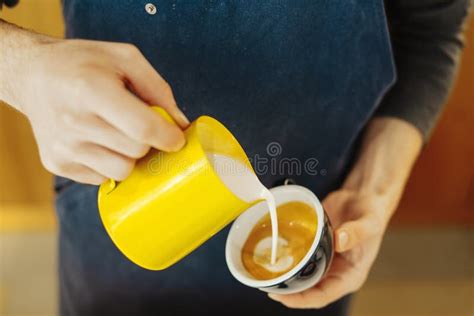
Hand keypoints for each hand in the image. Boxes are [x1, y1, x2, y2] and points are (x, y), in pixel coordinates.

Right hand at [7, 37, 188, 183]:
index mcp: (91, 90)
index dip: (169, 137)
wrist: (32, 75)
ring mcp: (62, 147)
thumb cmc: (84, 64)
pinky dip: (109, 163)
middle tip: (141, 125)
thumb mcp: (125, 58)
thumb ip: (158, 90)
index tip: (177, 138)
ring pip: (122, 171)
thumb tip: (180, 125)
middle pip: (136, 152)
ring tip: (118, 133)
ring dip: (130, 156)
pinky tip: (98, 141)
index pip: (143, 129)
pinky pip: (102, 178)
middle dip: (148, 141)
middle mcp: (73, 122)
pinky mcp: (56, 164)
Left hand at [268, 189, 390, 307]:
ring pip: (300, 273)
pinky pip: (298, 254)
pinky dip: (285, 255)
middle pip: (307, 288)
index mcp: (349, 276)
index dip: (301, 300)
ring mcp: (323, 259)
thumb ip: (356, 233)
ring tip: (263, 272)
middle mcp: (334, 272)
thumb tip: (339, 240)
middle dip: (287, 290)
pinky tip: (271, 251)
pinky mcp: (314, 245)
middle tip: (266, 284)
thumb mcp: (370, 223)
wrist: (363, 196)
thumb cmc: (371, 214)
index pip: (323, 296)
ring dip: (284, 274)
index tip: (282, 296)